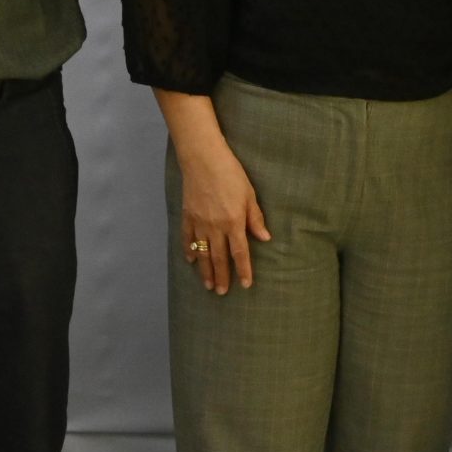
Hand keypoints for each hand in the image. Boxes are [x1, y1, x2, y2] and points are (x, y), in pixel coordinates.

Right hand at [177, 136, 270, 294]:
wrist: (203, 159)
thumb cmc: (231, 174)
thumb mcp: (250, 195)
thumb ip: (255, 218)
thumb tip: (265, 238)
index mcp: (234, 222)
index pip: (240, 253)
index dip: (243, 270)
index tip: (245, 284)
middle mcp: (216, 227)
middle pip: (219, 258)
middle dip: (221, 277)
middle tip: (221, 292)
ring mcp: (199, 223)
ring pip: (203, 253)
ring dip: (205, 271)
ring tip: (208, 285)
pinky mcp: (187, 216)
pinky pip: (187, 239)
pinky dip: (189, 251)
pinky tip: (191, 261)